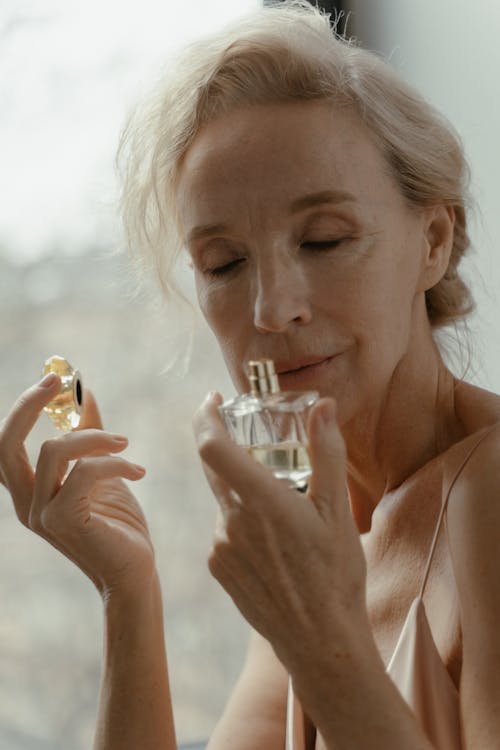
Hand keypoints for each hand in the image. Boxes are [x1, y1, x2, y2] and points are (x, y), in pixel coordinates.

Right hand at [0, 373, 154, 597]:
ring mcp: (41, 515)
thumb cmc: (117, 523)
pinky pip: (84, 472)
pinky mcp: (64, 522)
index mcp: (29, 491)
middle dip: (28, 405)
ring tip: (125, 446)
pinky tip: (138, 471)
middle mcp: (26, 504)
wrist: (134, 571)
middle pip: (5, 444)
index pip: (5, 444)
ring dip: (96, 438)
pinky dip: (114, 462)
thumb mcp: (101, 471)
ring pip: (53, 450)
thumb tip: (83, 392)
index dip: (23, 408)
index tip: (55, 380)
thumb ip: (88, 434)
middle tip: (60, 383)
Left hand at [193, 393, 368, 671]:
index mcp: (262, 502)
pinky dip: (241, 519)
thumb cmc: (335, 574)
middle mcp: (232, 522)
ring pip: (223, 500)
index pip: (212, 448)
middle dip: (220, 441)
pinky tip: (272, 538)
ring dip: (241, 488)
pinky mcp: (218, 567)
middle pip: (213, 467)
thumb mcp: (338, 510)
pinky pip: (224, 528)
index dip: (205, 418)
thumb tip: (322, 406)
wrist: (319, 640)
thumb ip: (327, 452)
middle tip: (236, 427)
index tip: (213, 400)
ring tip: (281, 505)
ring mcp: (221, 547)